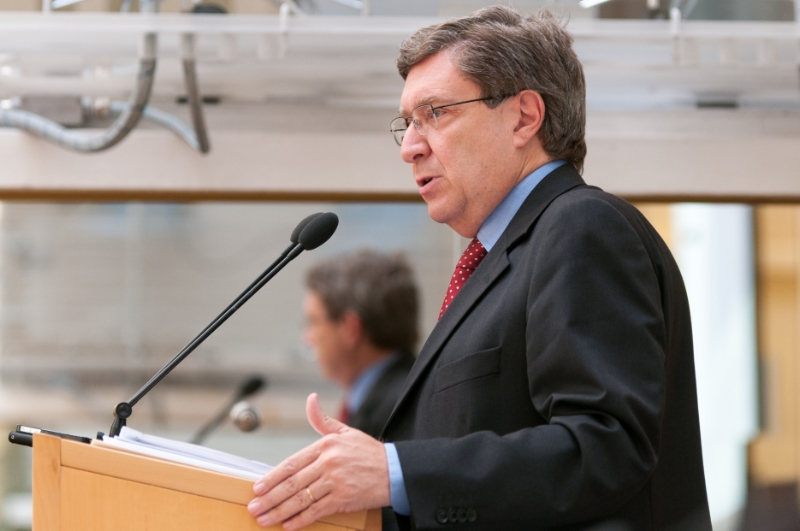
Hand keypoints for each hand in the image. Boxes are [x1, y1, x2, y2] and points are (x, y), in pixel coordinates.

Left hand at [248, 393, 390, 529]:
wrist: (396, 470)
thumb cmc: (369, 452)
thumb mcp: (346, 431)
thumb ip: (323, 420)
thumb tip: (310, 400)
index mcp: (326, 446)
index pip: (292, 464)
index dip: (272, 477)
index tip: (258, 487)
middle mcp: (328, 463)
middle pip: (292, 484)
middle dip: (270, 497)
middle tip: (254, 507)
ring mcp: (336, 482)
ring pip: (301, 499)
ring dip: (280, 511)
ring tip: (264, 519)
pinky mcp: (344, 499)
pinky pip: (317, 511)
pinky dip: (300, 519)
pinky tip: (288, 525)